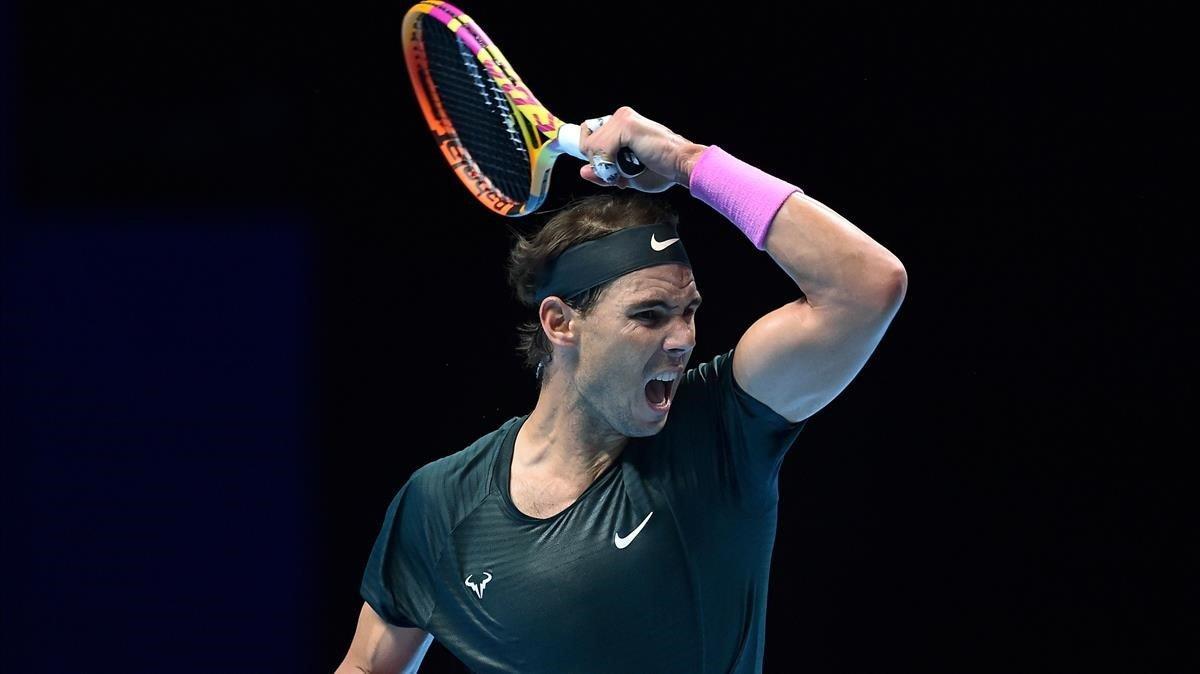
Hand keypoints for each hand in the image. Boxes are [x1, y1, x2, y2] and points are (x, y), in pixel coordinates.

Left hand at [578, 106, 706, 192]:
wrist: (682, 166)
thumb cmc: (662, 171)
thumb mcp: (626, 176)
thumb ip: (604, 173)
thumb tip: (583, 171)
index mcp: (621, 125)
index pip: (589, 137)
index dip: (595, 158)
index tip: (611, 171)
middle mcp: (620, 117)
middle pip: (586, 143)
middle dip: (600, 165)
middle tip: (622, 174)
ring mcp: (622, 118)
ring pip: (591, 148)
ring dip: (606, 168)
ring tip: (629, 171)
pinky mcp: (626, 125)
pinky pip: (600, 149)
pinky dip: (610, 165)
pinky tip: (628, 167)